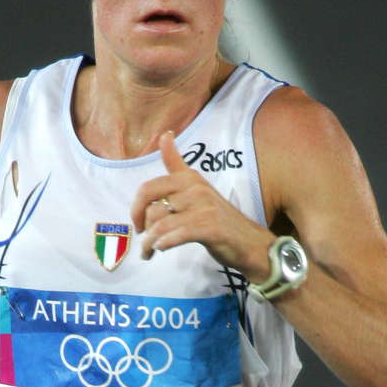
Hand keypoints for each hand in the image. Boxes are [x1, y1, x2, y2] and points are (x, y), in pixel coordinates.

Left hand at [131, 131, 270, 275]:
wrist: (249, 242)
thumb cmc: (218, 218)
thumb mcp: (197, 187)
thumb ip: (177, 164)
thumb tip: (164, 134)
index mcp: (189, 178)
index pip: (148, 188)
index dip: (136, 207)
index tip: (137, 222)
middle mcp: (196, 189)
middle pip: (152, 208)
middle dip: (143, 227)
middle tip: (144, 239)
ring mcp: (204, 208)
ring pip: (161, 224)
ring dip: (149, 243)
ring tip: (148, 253)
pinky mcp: (210, 228)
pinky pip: (177, 235)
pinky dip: (164, 244)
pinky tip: (162, 249)